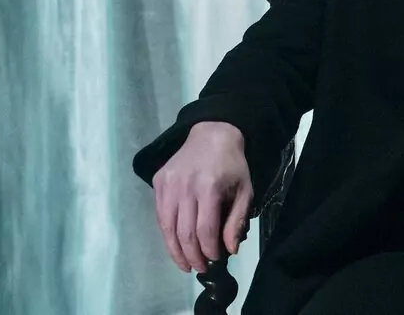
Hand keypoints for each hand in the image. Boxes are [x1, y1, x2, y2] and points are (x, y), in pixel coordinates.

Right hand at [152, 121, 253, 272]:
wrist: (212, 134)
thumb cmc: (232, 165)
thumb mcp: (245, 190)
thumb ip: (237, 221)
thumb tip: (229, 250)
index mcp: (209, 187)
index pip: (205, 230)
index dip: (209, 251)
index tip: (215, 261)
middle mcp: (185, 186)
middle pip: (184, 233)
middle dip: (192, 256)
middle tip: (199, 269)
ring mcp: (168, 184)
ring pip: (167, 227)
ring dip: (175, 251)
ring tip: (185, 264)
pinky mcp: (158, 182)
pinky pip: (160, 215)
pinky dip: (167, 233)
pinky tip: (175, 244)